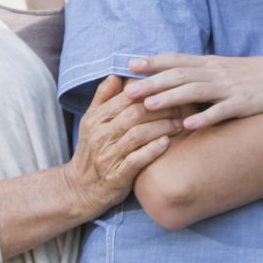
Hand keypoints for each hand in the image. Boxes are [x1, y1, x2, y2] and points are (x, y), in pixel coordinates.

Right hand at [65, 77, 185, 217]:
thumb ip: (103, 98)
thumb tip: (116, 74)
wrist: (80, 189)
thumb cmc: (92, 151)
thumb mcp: (91, 122)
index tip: (171, 90)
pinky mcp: (116, 176)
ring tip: (180, 124)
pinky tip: (167, 143)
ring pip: (138, 135)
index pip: (126, 98)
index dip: (151, 92)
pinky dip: (153, 150)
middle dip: (162, 109)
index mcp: (95, 119)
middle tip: (182, 107)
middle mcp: (99, 136)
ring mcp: (107, 156)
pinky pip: (136, 160)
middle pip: (135, 114)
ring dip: (162, 127)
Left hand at [127, 53, 262, 129]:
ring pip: (195, 91)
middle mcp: (217, 73)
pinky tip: (188, 126)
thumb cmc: (255, 77)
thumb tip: (175, 77)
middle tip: (128, 91)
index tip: (130, 65)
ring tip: (148, 106)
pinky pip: (221, 112)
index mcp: (211, 64)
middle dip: (152, 82)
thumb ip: (202, 72)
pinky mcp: (244, 105)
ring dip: (170, 98)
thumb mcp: (227, 69)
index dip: (153, 62)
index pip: (177, 59)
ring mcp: (230, 88)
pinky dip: (204, 118)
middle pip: (179, 74)